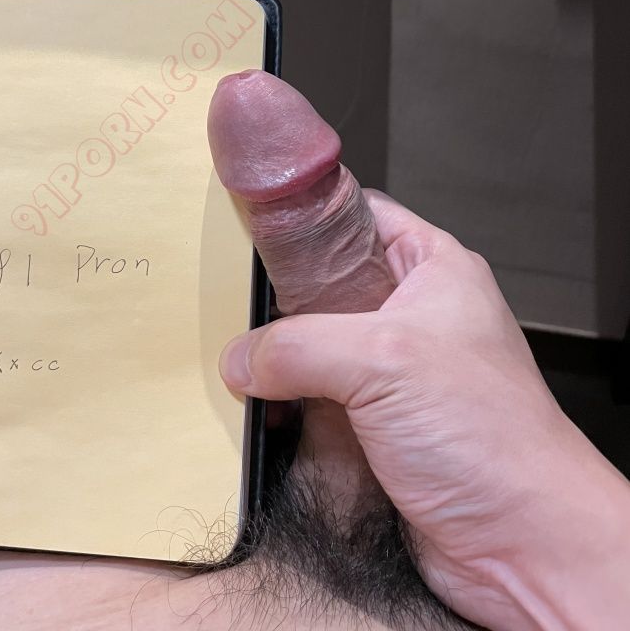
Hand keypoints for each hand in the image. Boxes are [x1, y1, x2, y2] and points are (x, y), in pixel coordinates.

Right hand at [219, 180, 629, 629]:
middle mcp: (411, 317)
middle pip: (326, 288)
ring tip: (249, 372)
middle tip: (240, 315)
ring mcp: (392, 373)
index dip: (307, 222)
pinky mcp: (374, 422)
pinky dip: (288, 408)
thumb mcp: (387, 360)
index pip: (357, 217)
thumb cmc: (495, 441)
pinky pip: (316, 400)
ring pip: (316, 349)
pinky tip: (269, 416)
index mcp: (431, 271)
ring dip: (281, 366)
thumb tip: (242, 357)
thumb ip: (299, 346)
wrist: (519, 543)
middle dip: (281, 306)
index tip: (255, 234)